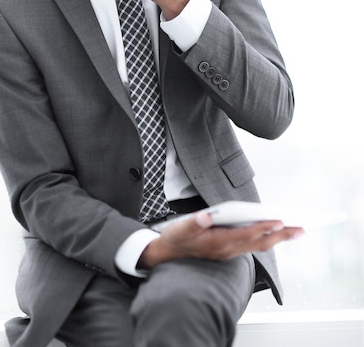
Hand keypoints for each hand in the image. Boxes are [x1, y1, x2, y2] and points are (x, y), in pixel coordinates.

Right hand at [138, 211, 304, 268]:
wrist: (168, 255)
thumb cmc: (175, 238)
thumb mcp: (180, 228)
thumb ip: (193, 222)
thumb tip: (205, 215)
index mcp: (218, 242)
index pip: (246, 234)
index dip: (262, 227)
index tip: (279, 221)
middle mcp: (228, 249)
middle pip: (260, 243)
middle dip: (281, 235)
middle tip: (302, 228)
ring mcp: (230, 251)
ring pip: (259, 245)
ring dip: (279, 238)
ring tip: (296, 229)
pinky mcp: (230, 250)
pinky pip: (253, 245)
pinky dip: (268, 238)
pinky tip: (275, 232)